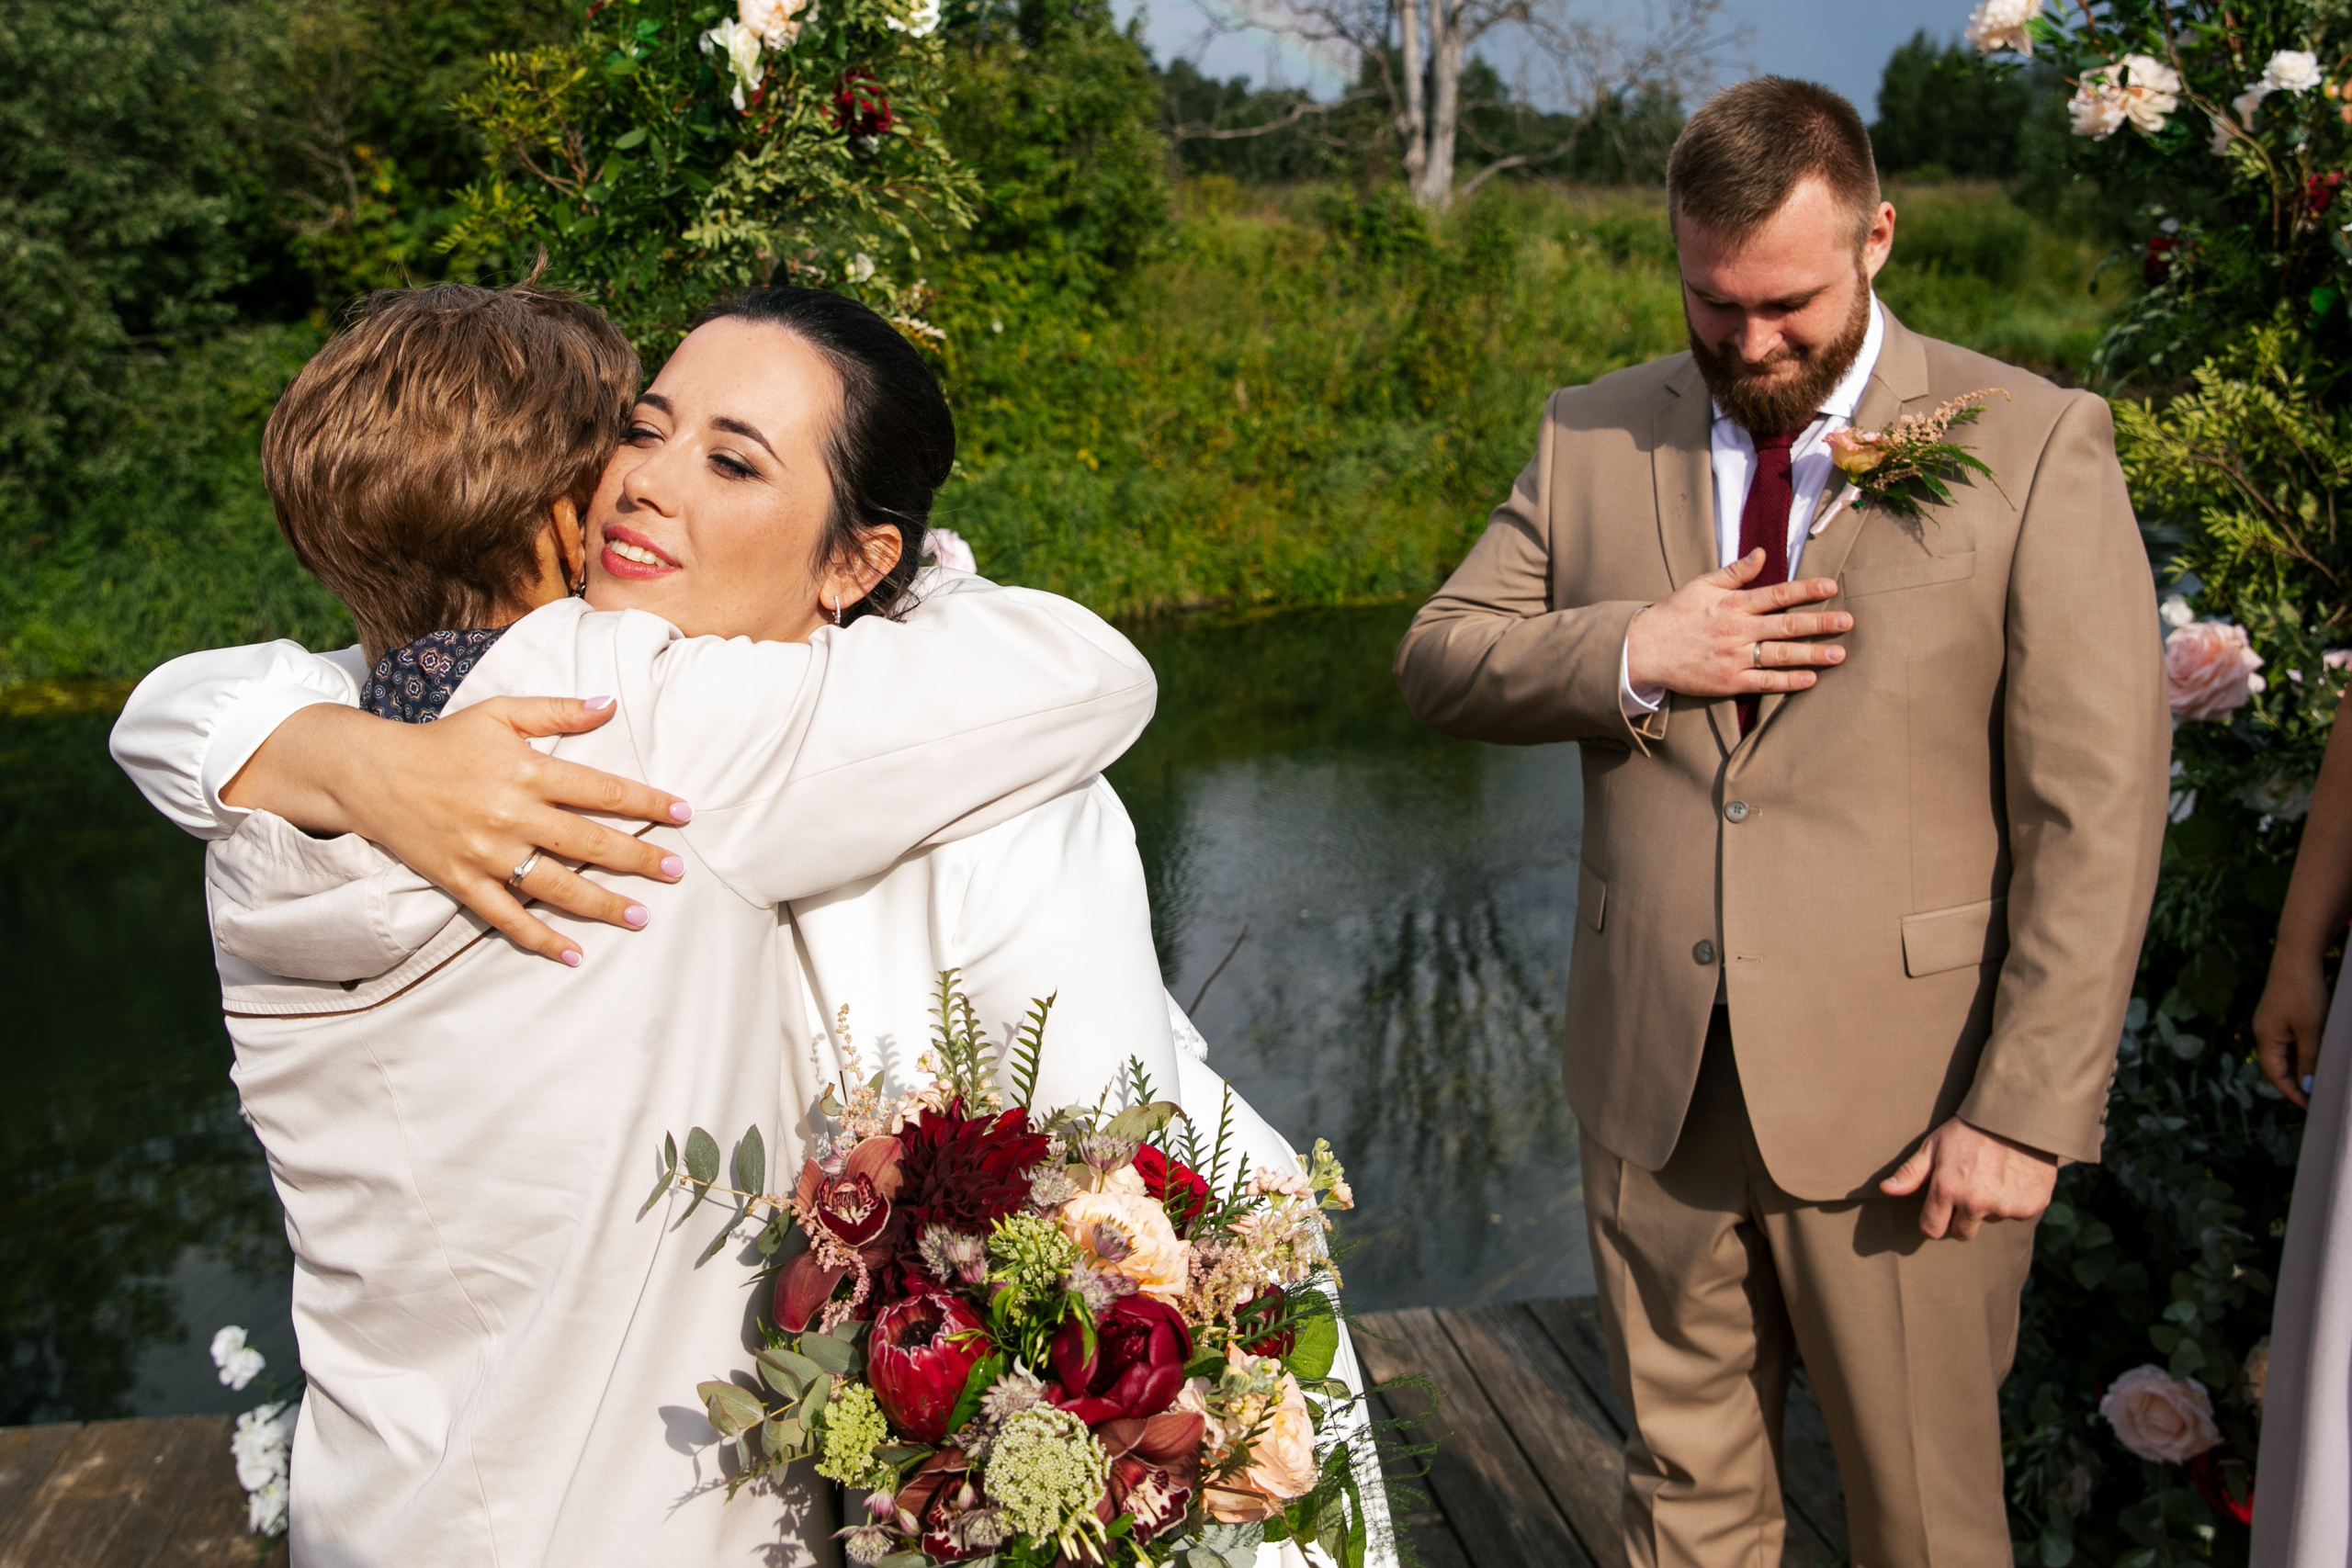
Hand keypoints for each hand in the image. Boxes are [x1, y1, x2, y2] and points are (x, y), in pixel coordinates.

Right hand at [222, 697, 692, 964]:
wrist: (372, 773)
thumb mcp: (500, 713)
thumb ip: (557, 711)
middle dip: (638, 859)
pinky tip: (573, 953)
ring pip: (556, 886)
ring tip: (641, 916)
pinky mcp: (463, 881)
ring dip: (602, 904)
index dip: (646, 802)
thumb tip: (609, 704)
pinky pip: (507, 917)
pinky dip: (540, 938)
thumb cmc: (444, 740)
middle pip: (589, 843)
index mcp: (526, 771)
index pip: (601, 790)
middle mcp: (511, 815)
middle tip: (676, 871)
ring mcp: (487, 853)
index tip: (683, 814)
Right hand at [1624, 548, 1851, 698]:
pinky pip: (1764, 683)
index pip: (1776, 594)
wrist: (1644, 650)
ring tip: (1839, 655)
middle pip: (1786, 626)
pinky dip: (1787, 682)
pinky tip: (1809, 680)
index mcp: (1733, 605)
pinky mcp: (1728, 682)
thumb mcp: (1701, 585)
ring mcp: (1734, 658)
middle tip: (1847, 622)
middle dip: (1820, 624)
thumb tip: (1762, 553)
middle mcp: (1737, 631)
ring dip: (1812, 655)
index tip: (1830, 587)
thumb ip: (1735, 572)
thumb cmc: (1674, 614)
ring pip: (1780, 656)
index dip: (1805, 590)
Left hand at [1879, 1117, 2057, 1240]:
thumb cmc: (1970, 1130)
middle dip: (1961, 1219)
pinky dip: (2014, 1201)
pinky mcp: (2029, 1207)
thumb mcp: (1934, 1145)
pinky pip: (2016, 1214)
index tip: (1939, 1210)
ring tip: (1992, 1177)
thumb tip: (1885, 1190)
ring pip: (1990, 1220)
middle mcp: (1975, 1203)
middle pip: (1962, 1233)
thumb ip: (1911, 1173)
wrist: (2018, 1117)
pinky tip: (2012, 1178)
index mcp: (1947, 1189)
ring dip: (1989, 1207)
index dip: (1933, 1220)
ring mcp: (2004, 1207)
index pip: (1932, 1229)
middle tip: (1968, 1192)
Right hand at [2252, 951, 2328, 1108]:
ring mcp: (2271, 1023)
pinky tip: (2315, 1055)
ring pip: (2284, 1055)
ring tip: (2319, 1079)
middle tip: (2318, 1096)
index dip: (2292, 1093)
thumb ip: (2308, 1060)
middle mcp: (2263, 1032)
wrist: (2298, 956)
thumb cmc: (2303, 992)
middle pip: (2277, 1067)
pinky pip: (2288, 1042)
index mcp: (2265, 1038)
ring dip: (2299, 1069)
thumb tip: (2305, 1086)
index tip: (2312, 1106)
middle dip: (2295, 1084)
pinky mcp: (2280, 1014)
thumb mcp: (2311, 1031)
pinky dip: (2301, 1053)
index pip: (2275, 1076)